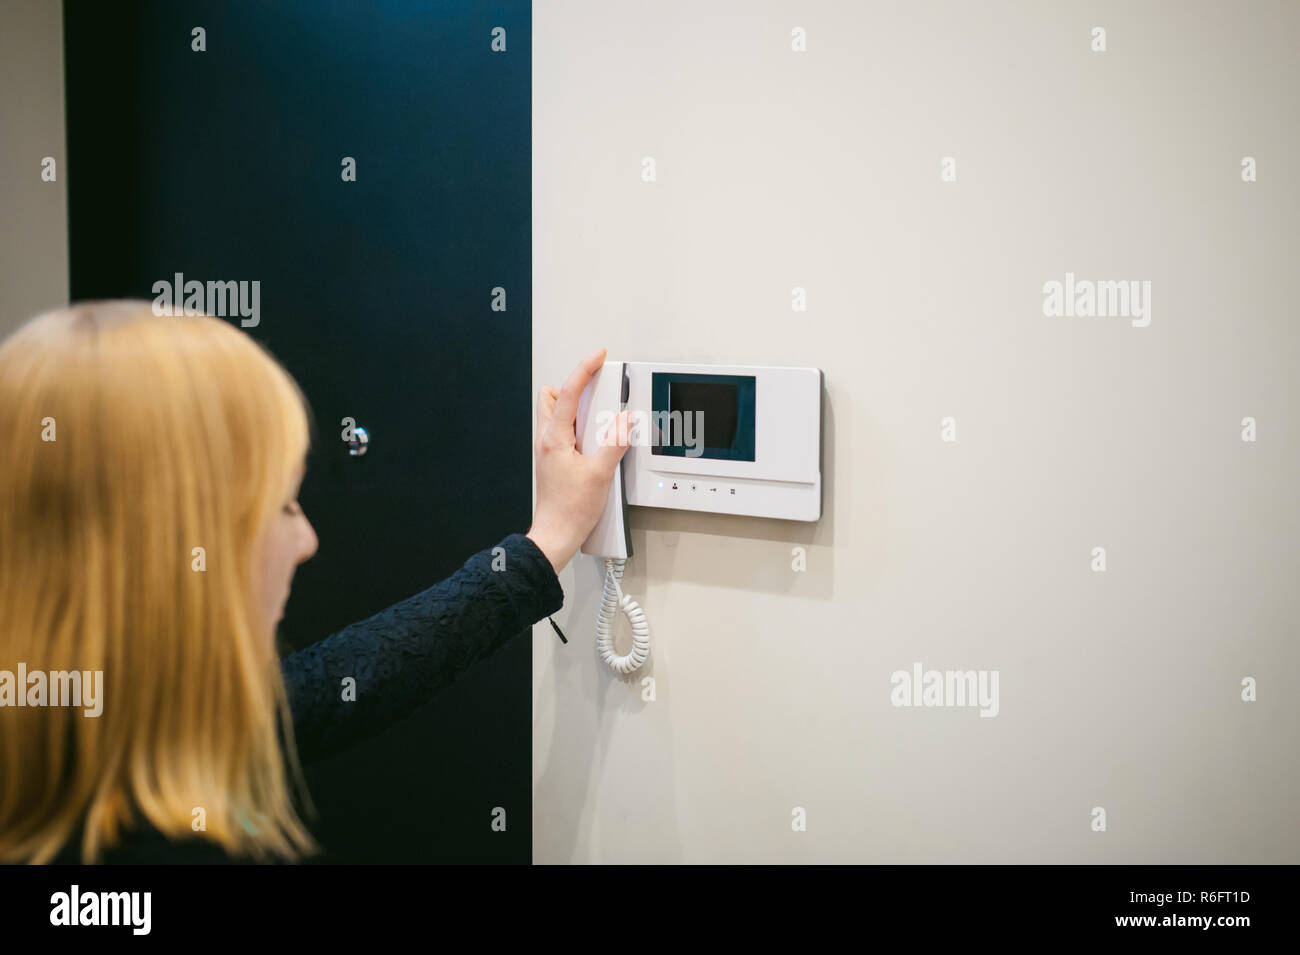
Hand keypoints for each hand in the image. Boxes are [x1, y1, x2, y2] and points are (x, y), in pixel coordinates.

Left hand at [527, 348, 631, 574]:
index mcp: (554, 438)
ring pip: (557, 414)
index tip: (597, 358)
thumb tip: (624, 421)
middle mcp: (547, 441)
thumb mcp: (601, 474)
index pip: (567, 392)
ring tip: (601, 419)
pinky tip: (597, 442)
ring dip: (577, 409)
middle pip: (552, 397)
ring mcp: (549, 450)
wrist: (556, 534)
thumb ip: (615, 443)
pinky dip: (580, 428)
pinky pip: (565, 432)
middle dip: (574, 387)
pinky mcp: (554, 461)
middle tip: (598, 390)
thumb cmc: (570, 510)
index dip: (584, 370)